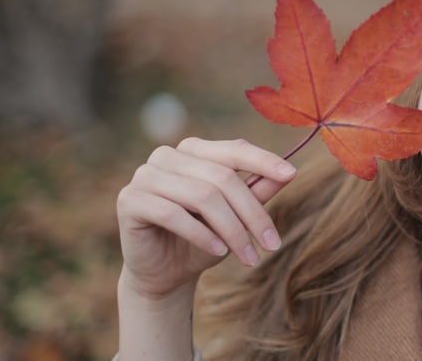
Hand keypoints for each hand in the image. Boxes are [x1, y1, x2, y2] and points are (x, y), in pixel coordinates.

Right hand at [116, 137, 296, 299]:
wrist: (164, 273)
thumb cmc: (204, 239)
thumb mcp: (236, 216)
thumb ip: (256, 191)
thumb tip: (288, 172)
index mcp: (194, 151)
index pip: (234, 149)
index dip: (263, 160)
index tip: (291, 174)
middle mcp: (168, 155)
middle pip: (222, 178)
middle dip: (252, 214)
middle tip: (272, 244)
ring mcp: (146, 174)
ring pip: (201, 196)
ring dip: (231, 230)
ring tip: (249, 256)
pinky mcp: (130, 199)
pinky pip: (172, 213)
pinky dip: (201, 234)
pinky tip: (219, 251)